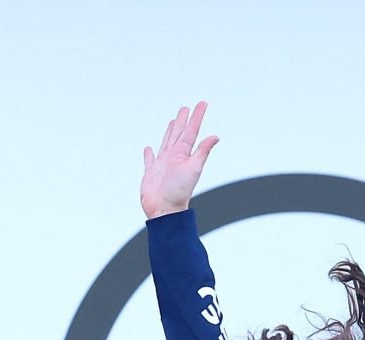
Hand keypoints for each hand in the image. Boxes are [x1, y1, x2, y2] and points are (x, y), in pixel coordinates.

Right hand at [141, 101, 217, 217]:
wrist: (164, 210)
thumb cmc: (179, 192)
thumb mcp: (193, 168)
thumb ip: (203, 151)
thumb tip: (216, 136)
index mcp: (183, 154)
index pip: (191, 131)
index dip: (196, 117)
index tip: (202, 104)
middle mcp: (173, 157)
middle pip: (178, 133)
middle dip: (182, 120)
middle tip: (185, 108)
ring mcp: (162, 164)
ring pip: (165, 142)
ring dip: (169, 132)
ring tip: (171, 122)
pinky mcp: (151, 173)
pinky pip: (149, 160)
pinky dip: (149, 154)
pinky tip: (149, 148)